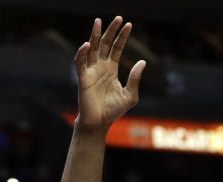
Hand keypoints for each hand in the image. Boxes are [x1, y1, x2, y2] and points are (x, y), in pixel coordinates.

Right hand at [74, 16, 146, 132]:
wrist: (99, 123)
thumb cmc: (114, 111)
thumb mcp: (130, 95)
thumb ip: (135, 79)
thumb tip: (142, 62)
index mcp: (111, 69)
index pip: (116, 48)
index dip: (122, 36)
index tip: (129, 24)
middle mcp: (100, 67)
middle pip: (105, 44)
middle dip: (110, 31)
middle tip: (118, 18)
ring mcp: (91, 71)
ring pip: (92, 48)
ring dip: (95, 35)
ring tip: (98, 22)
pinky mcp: (83, 78)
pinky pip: (80, 62)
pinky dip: (82, 52)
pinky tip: (88, 44)